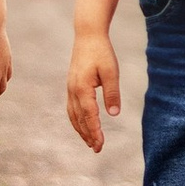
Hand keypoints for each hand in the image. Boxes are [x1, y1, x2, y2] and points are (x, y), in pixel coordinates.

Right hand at [66, 24, 121, 152]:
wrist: (88, 36)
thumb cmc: (101, 52)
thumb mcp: (111, 72)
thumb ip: (112, 93)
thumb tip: (114, 114)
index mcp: (82, 88)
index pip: (89, 116)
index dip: (95, 132)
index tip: (100, 145)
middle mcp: (73, 91)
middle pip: (79, 119)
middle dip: (88, 135)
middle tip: (97, 149)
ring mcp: (70, 88)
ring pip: (73, 115)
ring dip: (81, 130)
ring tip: (90, 142)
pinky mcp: (71, 86)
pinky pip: (71, 108)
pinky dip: (77, 120)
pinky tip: (83, 125)